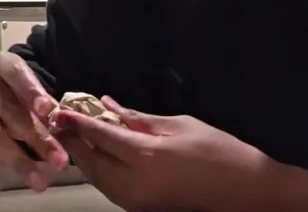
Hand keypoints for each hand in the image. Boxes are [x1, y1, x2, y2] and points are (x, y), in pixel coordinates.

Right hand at [0, 52, 68, 192]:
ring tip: (38, 180)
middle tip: (59, 161)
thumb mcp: (35, 86)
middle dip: (38, 138)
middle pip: (10, 112)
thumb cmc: (21, 88)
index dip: (32, 93)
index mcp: (3, 65)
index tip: (48, 110)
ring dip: (17, 159)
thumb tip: (57, 120)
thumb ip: (45, 102)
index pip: (18, 76)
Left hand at [56, 97, 307, 211]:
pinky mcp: (142, 210)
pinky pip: (111, 188)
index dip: (75, 121)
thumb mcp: (179, 125)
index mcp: (144, 158)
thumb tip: (107, 105)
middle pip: (91, 161)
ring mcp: (137, 202)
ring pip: (97, 178)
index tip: (58, 110)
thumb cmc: (220, 152)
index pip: (99, 136)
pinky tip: (102, 155)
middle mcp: (134, 184)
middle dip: (75, 140)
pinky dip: (101, 171)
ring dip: (86, 156)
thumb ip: (138, 119)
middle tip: (64, 121)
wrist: (249, 192)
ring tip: (80, 134)